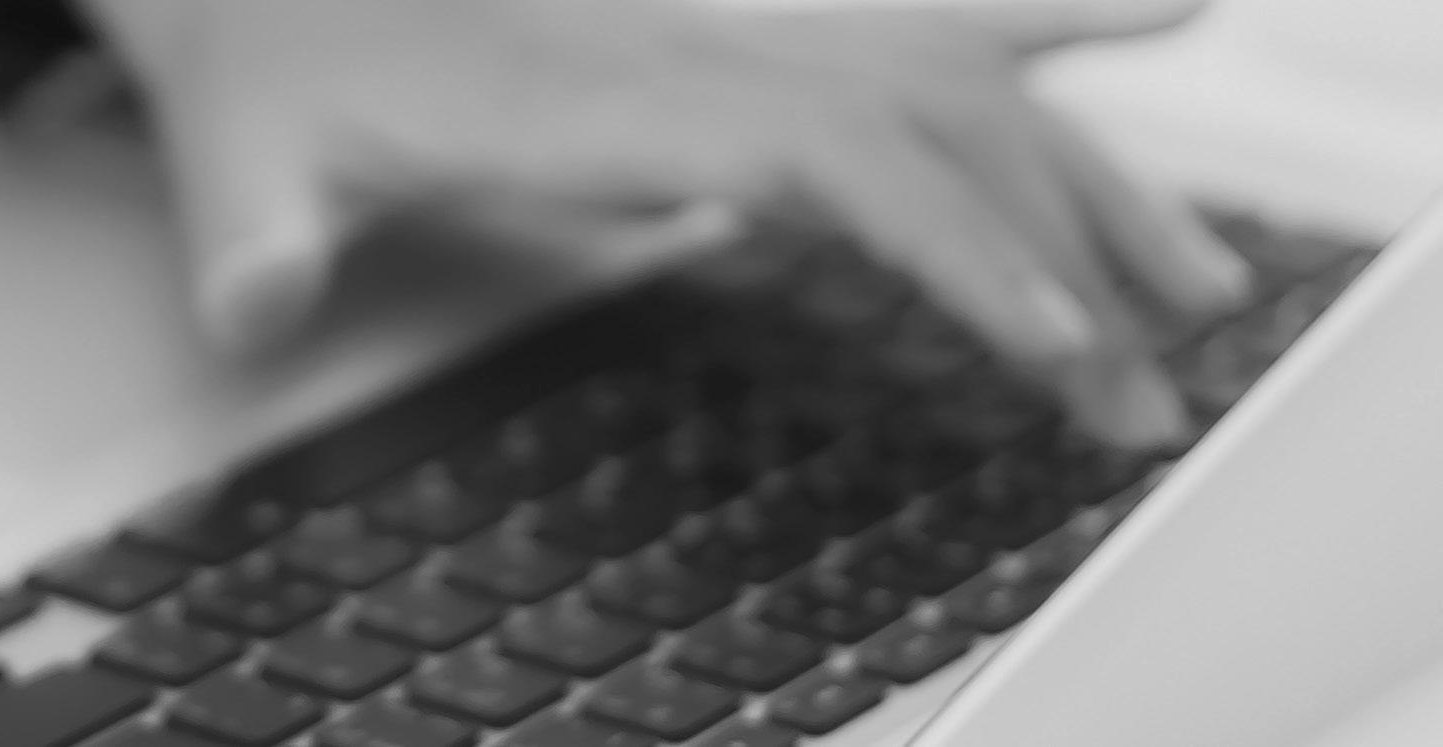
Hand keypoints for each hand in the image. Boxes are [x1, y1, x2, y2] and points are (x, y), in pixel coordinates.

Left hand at [78, 0, 1244, 445]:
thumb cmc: (268, 73)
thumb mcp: (242, 161)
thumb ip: (257, 237)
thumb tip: (251, 301)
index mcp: (602, 95)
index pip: (826, 157)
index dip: (950, 242)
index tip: (1048, 338)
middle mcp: (694, 54)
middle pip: (936, 130)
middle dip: (1066, 253)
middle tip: (1150, 389)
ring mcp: (724, 43)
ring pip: (954, 91)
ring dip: (1086, 184)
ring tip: (1200, 292)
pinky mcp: (729, 58)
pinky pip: (914, 41)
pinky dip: (1047, 31)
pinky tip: (1164, 15)